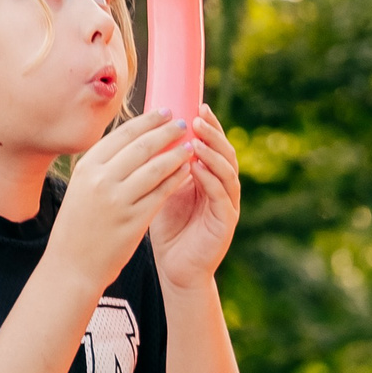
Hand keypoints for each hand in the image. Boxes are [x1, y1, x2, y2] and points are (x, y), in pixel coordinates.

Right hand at [44, 111, 199, 293]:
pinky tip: (187, 171)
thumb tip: (134, 140)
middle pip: (142, 147)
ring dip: (177, 154)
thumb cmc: (79, 226)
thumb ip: (104, 167)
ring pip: (156, 168)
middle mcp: (101, 180)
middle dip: (167, 132)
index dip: (147, 121)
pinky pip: (162, 193)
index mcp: (86, 168)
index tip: (165, 112)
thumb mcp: (82, 189)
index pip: (123, 135)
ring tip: (191, 146)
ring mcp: (118, 200)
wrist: (72, 265)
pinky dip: (177, 178)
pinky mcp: (134, 220)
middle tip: (184, 123)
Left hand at [150, 105, 241, 288]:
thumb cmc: (167, 228)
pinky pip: (222, 195)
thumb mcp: (162, 190)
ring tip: (199, 138)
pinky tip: (198, 168)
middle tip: (199, 117)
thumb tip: (144, 134)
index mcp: (210, 176)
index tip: (196, 104)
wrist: (175, 268)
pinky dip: (211, 179)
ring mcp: (228, 203)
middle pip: (225, 152)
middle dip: (213, 133)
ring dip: (214, 152)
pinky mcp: (227, 221)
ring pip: (228, 170)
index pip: (212, 144)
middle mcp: (223, 186)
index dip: (208, 125)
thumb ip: (163, 167)